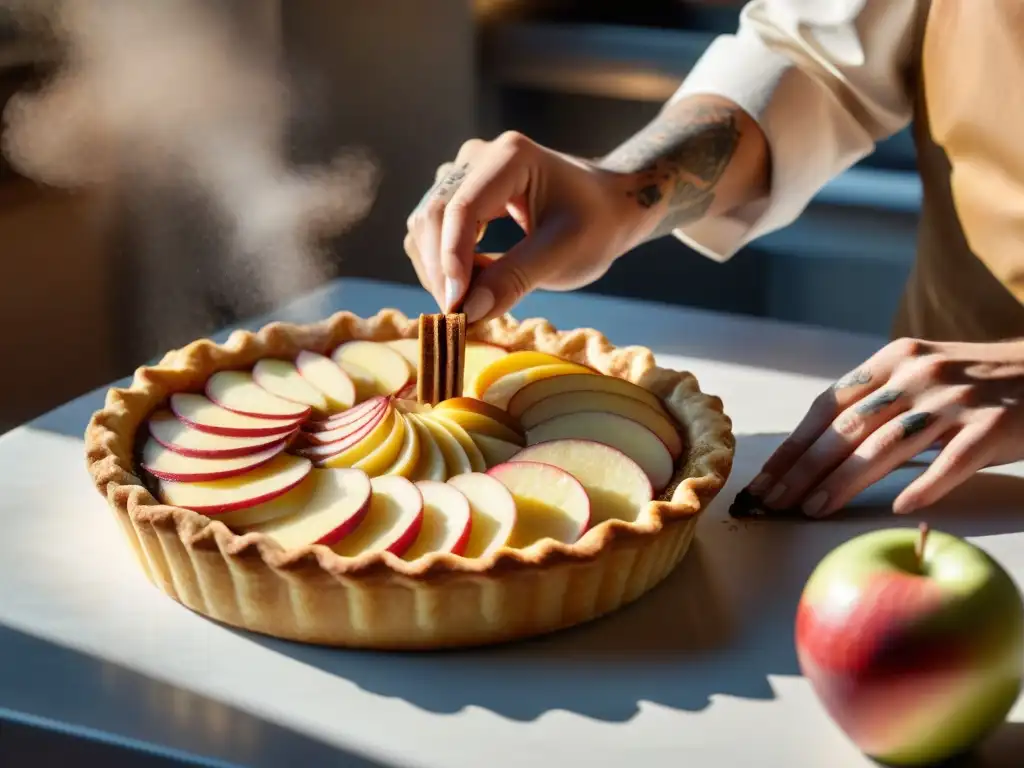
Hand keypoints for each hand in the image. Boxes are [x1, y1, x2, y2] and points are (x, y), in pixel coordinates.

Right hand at [404, 131, 648, 320]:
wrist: (607, 207)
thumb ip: (516, 279)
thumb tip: (468, 311)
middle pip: (434, 215)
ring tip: (468, 305)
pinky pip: (431, 231)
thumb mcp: (564, 254)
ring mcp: (463, 173)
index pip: (462, 208)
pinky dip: (442, 265)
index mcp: (510, 156)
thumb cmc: (595, 225)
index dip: (452, 258)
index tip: (456, 305)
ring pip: (425, 225)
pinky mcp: (457, 194)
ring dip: (437, 270)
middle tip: (460, 316)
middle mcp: (477, 157)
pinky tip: (469, 288)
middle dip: (441, 270)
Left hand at [747, 338, 1023, 516]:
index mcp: (894, 360)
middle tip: (774, 502)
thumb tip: (817, 447)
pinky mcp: (992, 426)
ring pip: (886, 446)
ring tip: (813, 509)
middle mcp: (919, 375)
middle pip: (847, 428)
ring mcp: (956, 400)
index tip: (766, 478)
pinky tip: (897, 508)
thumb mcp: (921, 374)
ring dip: (843, 482)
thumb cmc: (977, 383)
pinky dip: (923, 486)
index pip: (828, 406)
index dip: (794, 445)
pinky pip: (951, 462)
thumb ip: (877, 400)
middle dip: (804, 469)